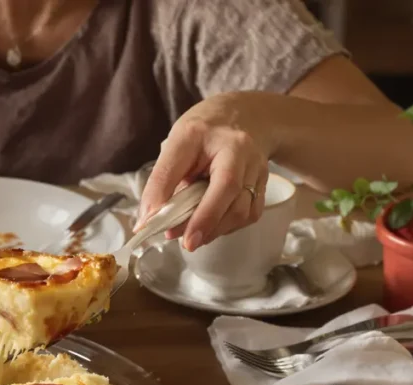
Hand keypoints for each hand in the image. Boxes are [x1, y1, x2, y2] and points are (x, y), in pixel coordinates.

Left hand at [136, 92, 275, 250]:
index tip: (162, 228)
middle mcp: (238, 148)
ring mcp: (256, 166)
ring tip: (193, 234)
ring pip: (241, 209)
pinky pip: (249, 214)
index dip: (176, 201)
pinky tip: (213, 225)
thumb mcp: (175, 146)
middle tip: (181, 241)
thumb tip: (148, 219)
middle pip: (228, 192)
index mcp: (203, 133)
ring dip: (215, 229)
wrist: (245, 116)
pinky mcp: (264, 183)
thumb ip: (162, 180)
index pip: (187, 168)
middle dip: (203, 223)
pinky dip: (228, 226)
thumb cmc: (203, 134)